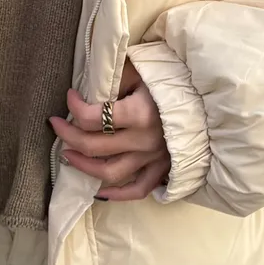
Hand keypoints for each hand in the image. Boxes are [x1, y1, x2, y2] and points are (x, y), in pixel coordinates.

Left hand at [49, 62, 170, 200]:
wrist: (207, 97)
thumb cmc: (172, 79)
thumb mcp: (141, 71)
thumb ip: (113, 80)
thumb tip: (87, 91)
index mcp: (139, 113)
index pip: (92, 117)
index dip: (74, 106)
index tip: (70, 96)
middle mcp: (144, 141)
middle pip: (94, 146)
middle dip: (68, 135)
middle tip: (56, 125)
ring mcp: (154, 158)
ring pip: (110, 173)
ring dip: (83, 166)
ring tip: (67, 155)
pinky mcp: (162, 168)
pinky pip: (137, 189)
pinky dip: (116, 194)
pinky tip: (98, 190)